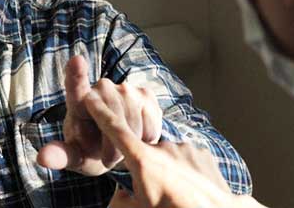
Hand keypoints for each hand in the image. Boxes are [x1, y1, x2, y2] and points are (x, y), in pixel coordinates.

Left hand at [37, 55, 162, 175]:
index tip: (76, 61)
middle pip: (113, 118)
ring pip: (134, 121)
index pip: (75, 86)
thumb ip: (60, 155)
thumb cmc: (91, 150)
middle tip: (108, 157)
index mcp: (77, 102)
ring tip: (122, 147)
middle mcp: (101, 88)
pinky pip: (151, 121)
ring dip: (130, 142)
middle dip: (113, 146)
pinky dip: (147, 136)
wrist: (118, 146)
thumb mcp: (74, 157)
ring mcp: (125, 88)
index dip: (76, 74)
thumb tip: (42, 158)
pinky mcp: (146, 93)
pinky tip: (137, 137)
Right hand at [85, 90, 266, 207]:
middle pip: (144, 153)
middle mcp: (163, 148)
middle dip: (146, 169)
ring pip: (167, 158)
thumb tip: (119, 193)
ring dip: (167, 172)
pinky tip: (191, 189)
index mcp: (143, 161)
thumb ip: (120, 200)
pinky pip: (186, 159)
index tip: (91, 96)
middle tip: (156, 193)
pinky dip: (185, 172)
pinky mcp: (202, 153)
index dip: (101, 113)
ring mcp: (185, 148)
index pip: (115, 130)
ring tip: (176, 194)